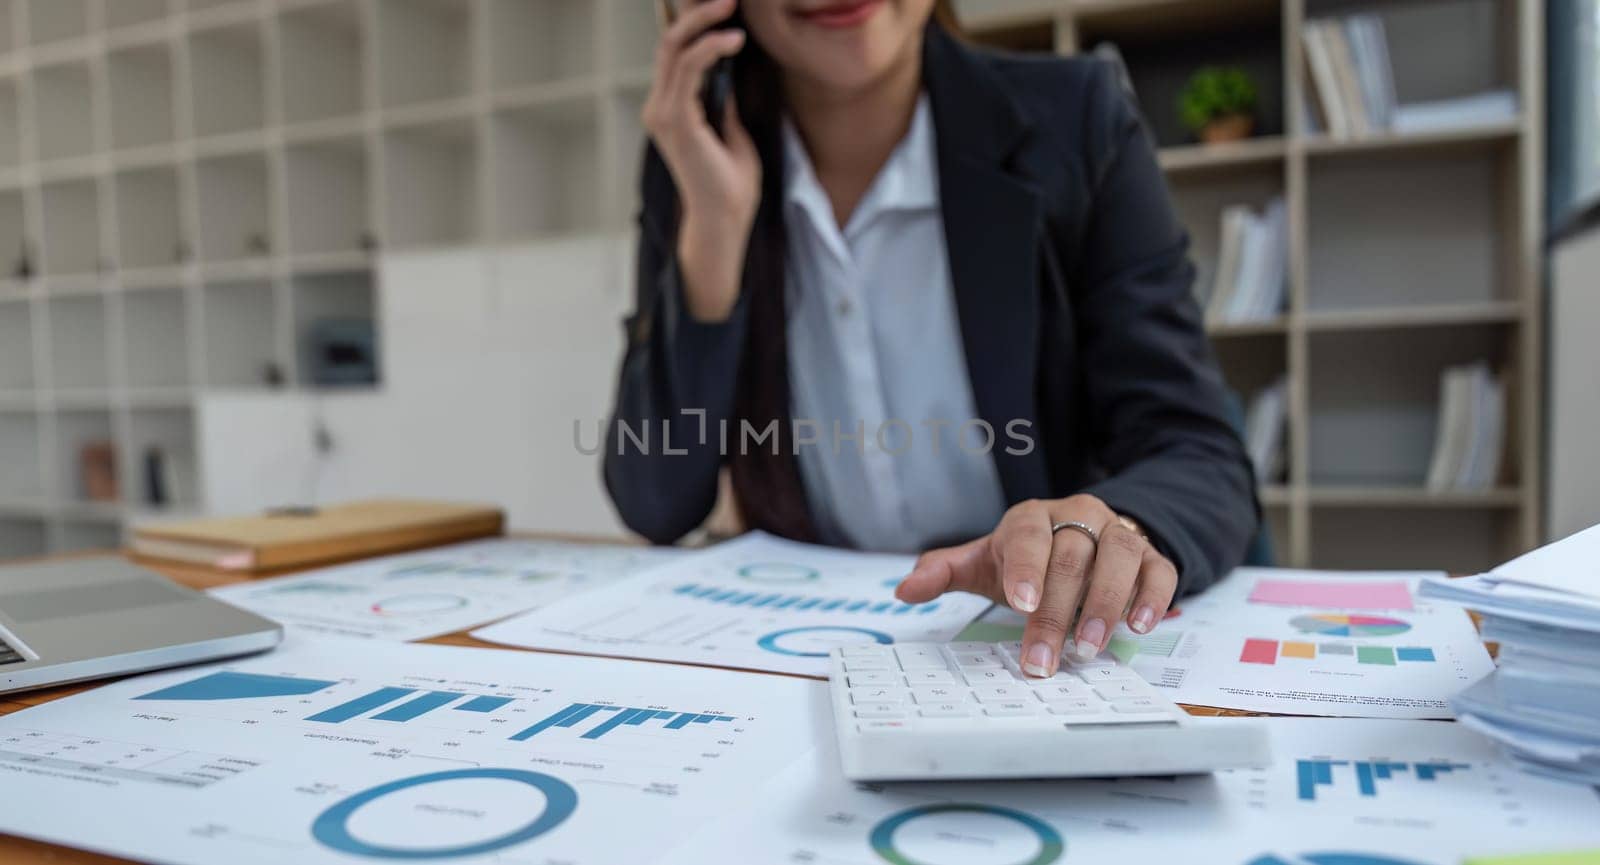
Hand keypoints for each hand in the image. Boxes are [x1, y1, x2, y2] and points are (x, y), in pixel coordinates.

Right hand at [641, 0, 760, 322]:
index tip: (724, 6)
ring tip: (732, 8)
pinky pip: (688, 69)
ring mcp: (664, 112)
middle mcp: (660, 106)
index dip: (694, 23)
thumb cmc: (731, 182)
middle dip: (697, 12)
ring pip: (674, 47)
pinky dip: (711, 48)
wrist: (725, 218)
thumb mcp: (730, 129)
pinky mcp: (676, 120)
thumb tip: (726, 67)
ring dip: (704, 21)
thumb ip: (721, 99)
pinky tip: (734, 41)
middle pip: (670, 41)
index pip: (674, 52)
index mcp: (671, 108)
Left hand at [895, 495, 1177, 677]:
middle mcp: (1078, 517)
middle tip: (1045, 658)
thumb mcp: (983, 562)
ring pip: (1119, 557)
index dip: (1025, 569)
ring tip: (1091, 647)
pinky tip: (1140, 626)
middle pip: (1070, 557)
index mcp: (1031, 519)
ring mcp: (1117, 533)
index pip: (1027, 537)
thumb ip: (945, 572)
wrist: (1082, 537)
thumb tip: (904, 590)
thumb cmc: (1027, 558)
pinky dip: (1153, 596)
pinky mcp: (1150, 554)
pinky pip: (1159, 569)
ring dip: (1107, 604)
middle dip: (1057, 611)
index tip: (1022, 605)